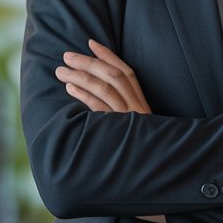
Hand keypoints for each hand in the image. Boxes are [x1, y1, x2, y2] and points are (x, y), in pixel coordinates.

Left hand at [55, 41, 159, 222]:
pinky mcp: (121, 132)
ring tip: (61, 70)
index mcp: (142, 105)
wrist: (160, 180)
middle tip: (67, 55)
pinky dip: (85, 96)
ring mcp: (130, 120)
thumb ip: (123, 116)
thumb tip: (99, 103)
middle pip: (113, 76)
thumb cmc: (143, 156)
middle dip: (89, 62)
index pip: (127, 72)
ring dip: (81, 76)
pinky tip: (70, 89)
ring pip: (105, 89)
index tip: (91, 42)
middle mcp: (137, 109)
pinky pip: (101, 110)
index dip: (109, 55)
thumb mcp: (136, 132)